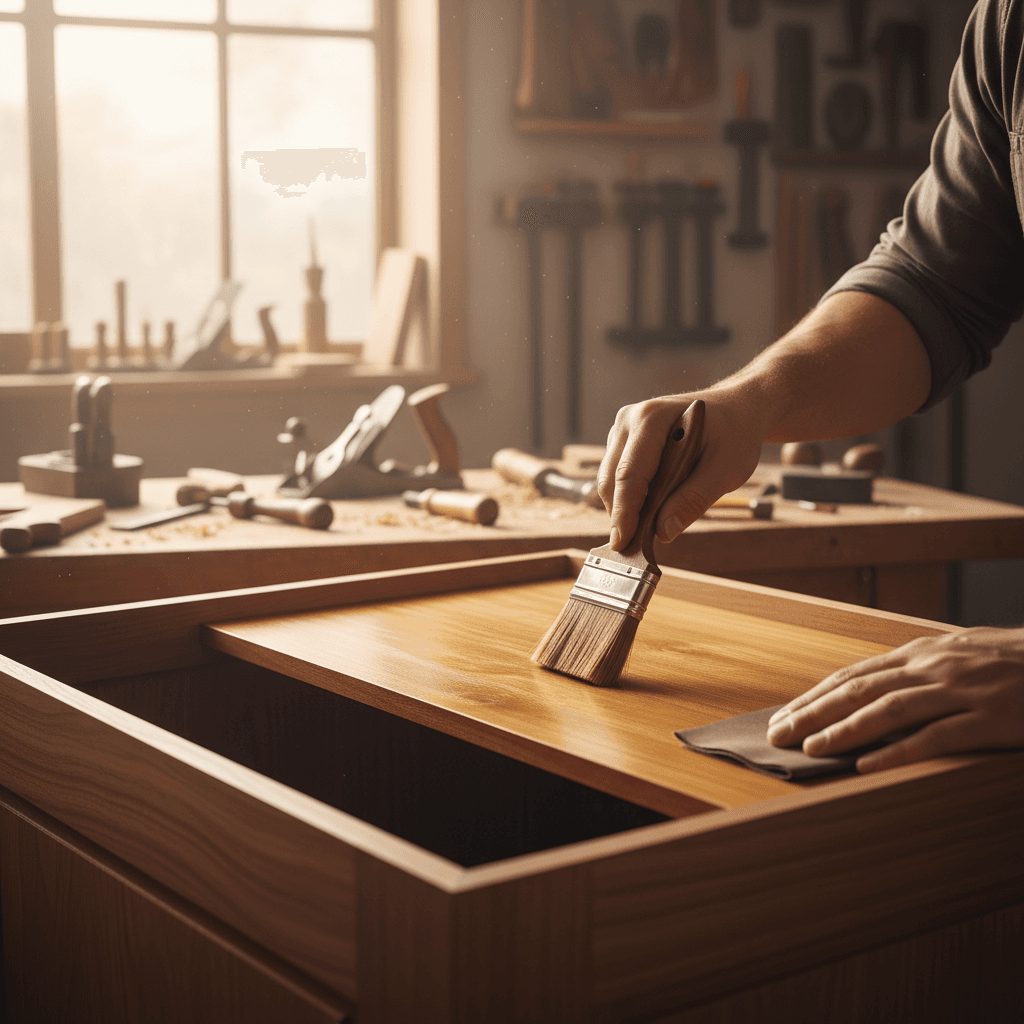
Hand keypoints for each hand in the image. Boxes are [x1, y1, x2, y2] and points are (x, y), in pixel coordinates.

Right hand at [597, 387, 766, 550]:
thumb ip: (695, 499)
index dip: (623, 512)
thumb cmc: (734, 434)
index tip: (621, 542)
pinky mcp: (624, 441)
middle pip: (611, 479)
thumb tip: (663, 532)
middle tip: (632, 548)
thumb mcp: (727, 469)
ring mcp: (623, 429)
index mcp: (652, 419)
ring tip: (642, 532)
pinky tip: (645, 512)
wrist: (736, 410)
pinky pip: (616, 476)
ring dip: (622, 508)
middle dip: (620, 515)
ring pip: (609, 480)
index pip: (629, 473)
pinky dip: (627, 498)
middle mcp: (629, 420)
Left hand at [766, 627, 1023, 771]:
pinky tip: (867, 767)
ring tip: (811, 749)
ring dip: (843, 731)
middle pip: (859, 690)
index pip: (854, 675)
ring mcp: (962, 691)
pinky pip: (935, 737)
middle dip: (813, 712)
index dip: (816, 696)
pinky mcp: (990, 718)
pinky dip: (897, 752)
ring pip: (888, 710)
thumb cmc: (1016, 661)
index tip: (785, 715)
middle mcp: (935, 666)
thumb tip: (875, 690)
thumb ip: (920, 671)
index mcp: (924, 653)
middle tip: (779, 734)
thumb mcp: (963, 655)